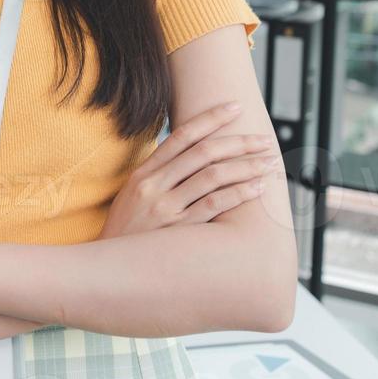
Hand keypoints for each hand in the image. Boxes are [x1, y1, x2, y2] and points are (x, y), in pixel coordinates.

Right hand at [98, 102, 280, 239]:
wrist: (108, 270)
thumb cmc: (128, 234)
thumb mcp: (133, 197)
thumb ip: (159, 176)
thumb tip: (193, 157)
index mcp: (142, 173)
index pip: (181, 136)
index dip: (211, 119)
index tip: (235, 108)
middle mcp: (153, 186)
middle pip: (203, 153)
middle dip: (238, 142)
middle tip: (264, 140)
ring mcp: (165, 208)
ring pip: (213, 176)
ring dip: (247, 166)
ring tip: (269, 162)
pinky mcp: (178, 231)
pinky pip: (214, 205)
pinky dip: (239, 193)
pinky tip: (257, 187)